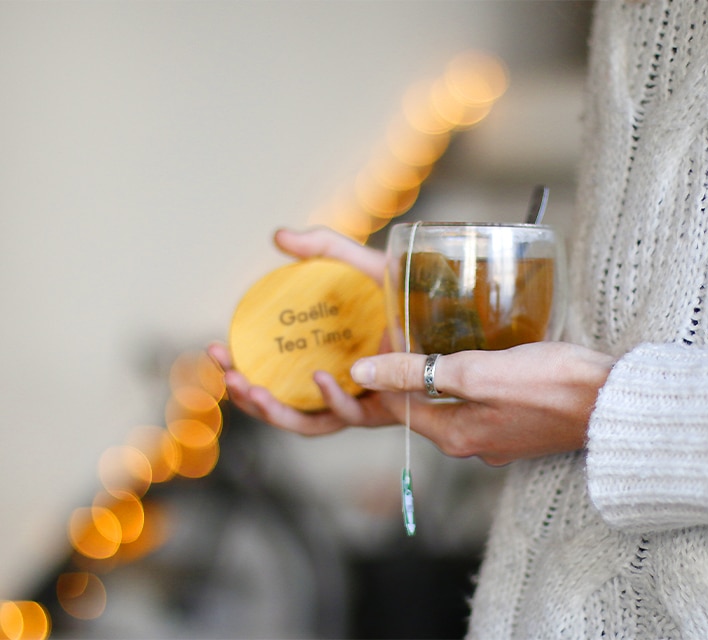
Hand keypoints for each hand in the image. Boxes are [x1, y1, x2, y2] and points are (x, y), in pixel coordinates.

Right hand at [209, 226, 398, 434]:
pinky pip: (349, 414)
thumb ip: (324, 248)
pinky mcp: (382, 410)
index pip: (270, 371)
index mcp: (321, 357)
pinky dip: (330, 399)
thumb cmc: (410, 294)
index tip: (216, 348)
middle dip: (245, 395)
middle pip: (280, 402)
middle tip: (227, 372)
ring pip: (306, 421)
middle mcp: (335, 383)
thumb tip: (278, 236)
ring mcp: (356, 400)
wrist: (453, 310)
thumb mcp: (363, 265)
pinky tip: (319, 377)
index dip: (238, 365)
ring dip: (273, 410)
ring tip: (249, 387)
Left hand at [350, 343, 615, 465]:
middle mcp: (470, 443)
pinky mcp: (516, 423)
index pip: (394, 404)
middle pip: (419, 405)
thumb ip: (417, 372)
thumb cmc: (552, 384)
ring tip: (427, 334)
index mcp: (454, 436)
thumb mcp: (476, 373)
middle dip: (402, 370)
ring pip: (446, 403)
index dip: (381, 366)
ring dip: (430, 373)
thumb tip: (362, 371)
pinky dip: (459, 378)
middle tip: (401, 327)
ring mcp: (495, 436)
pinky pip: (473, 402)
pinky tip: (468, 354)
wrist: (615, 401)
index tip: (387, 327)